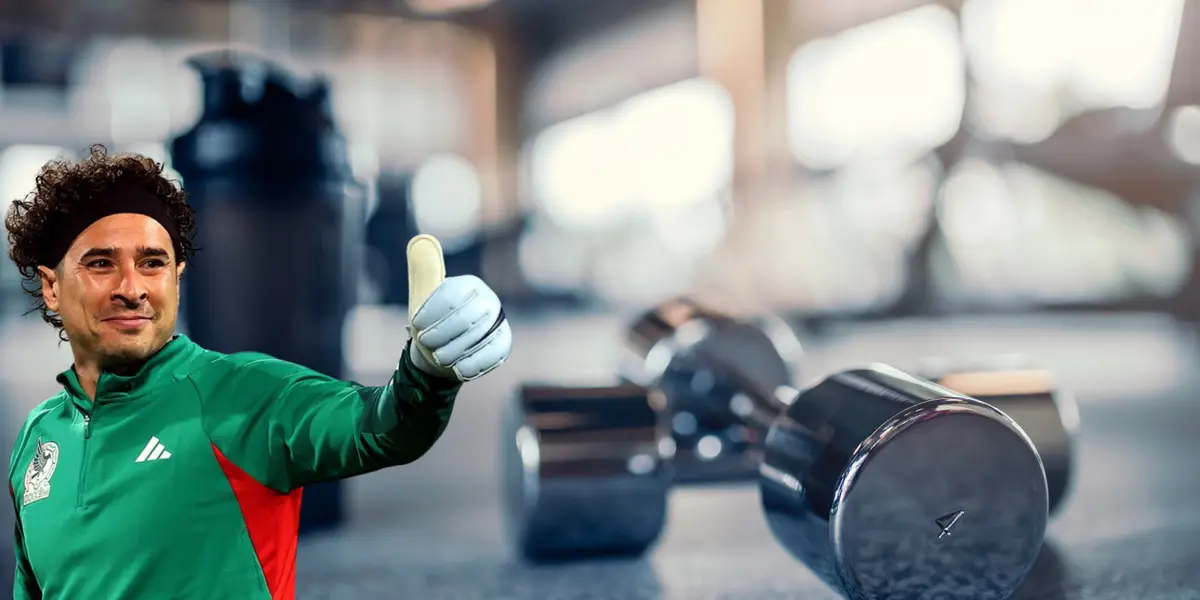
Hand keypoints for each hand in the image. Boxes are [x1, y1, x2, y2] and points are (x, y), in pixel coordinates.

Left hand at [406, 234, 511, 380]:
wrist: (441, 351)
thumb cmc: (431, 321)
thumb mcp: (422, 296)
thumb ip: (423, 270)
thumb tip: (421, 240)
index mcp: (469, 285)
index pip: (452, 295)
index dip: (431, 313)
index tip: (416, 326)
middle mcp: (489, 301)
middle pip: (467, 318)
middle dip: (442, 334)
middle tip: (426, 344)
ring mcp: (499, 323)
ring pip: (479, 338)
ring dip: (454, 351)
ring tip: (439, 357)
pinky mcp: (504, 344)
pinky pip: (493, 354)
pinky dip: (473, 364)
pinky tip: (457, 369)